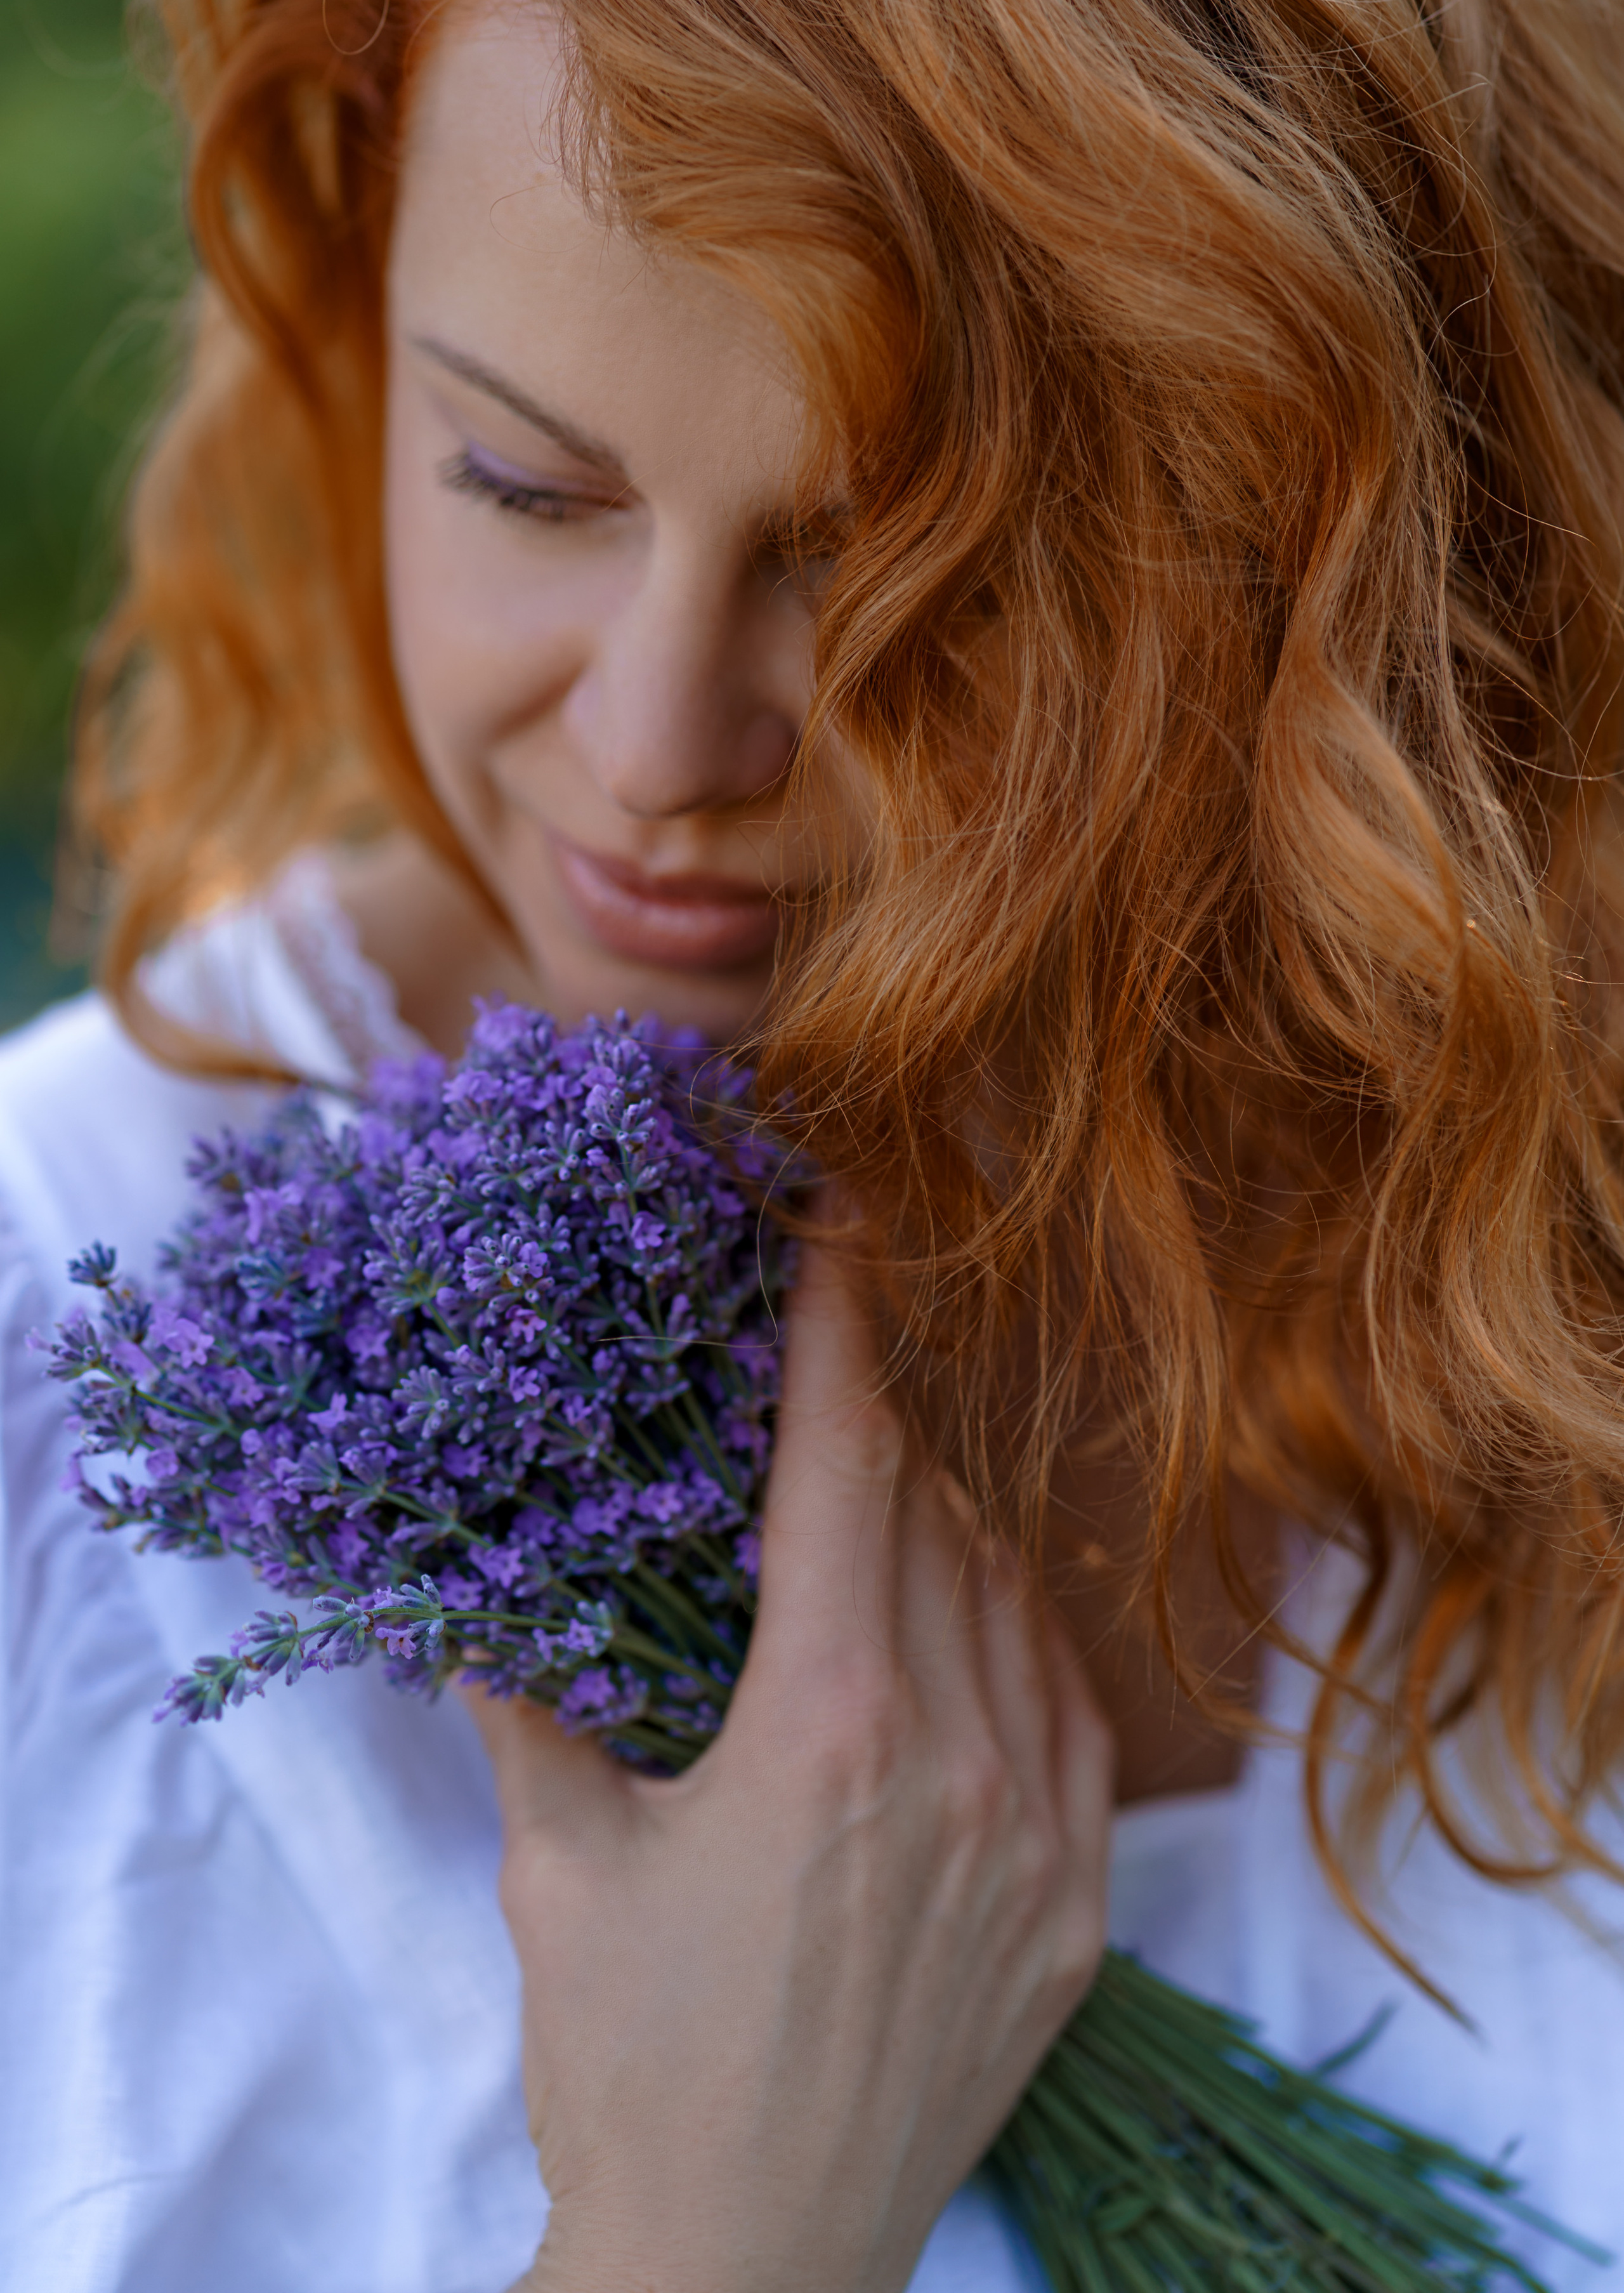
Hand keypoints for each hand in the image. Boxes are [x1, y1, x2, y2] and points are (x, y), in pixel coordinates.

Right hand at [465, 1245, 1113, 2292]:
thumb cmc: (636, 2064)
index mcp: (825, 1727)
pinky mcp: (1079, 1910)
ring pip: (1010, 1603)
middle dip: (871, 1434)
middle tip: (818, 1394)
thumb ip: (531, 1705)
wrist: (748, 2259)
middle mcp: (957, 1761)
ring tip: (874, 1522)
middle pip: (930, 1520)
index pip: (847, 1469)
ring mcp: (1040, 1839)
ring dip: (946, 1534)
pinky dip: (1015, 1644)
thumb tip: (484, 1588)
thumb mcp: (559, 1866)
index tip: (835, 1228)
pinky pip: (1069, 1715)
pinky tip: (965, 1636)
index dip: (839, 1330)